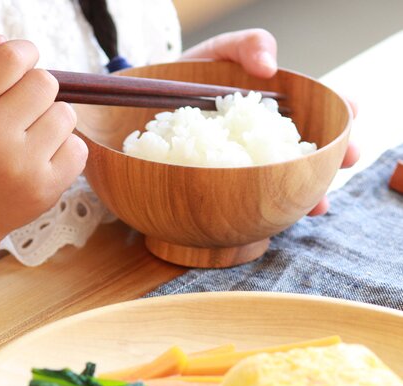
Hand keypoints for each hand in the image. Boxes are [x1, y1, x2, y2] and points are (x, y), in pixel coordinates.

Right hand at [0, 34, 87, 291]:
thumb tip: (6, 42)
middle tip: (20, 111)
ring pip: (66, 115)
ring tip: (29, 136)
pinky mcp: (47, 189)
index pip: (12, 59)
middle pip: (46, 84)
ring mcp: (24, 167)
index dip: (22, 55)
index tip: (20, 67)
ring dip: (52, 120)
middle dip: (36, 91)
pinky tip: (43, 157)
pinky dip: (65, 148)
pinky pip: (79, 148)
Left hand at [182, 29, 358, 214]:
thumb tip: (270, 65)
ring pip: (285, 181)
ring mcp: (249, 164)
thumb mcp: (219, 52)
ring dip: (306, 193)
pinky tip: (278, 218)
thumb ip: (247, 47)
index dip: (338, 109)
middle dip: (334, 156)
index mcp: (273, 107)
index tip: (353, 111)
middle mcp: (267, 138)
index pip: (315, 109)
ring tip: (319, 204)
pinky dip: (266, 210)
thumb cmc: (192, 75)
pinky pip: (251, 199)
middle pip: (309, 150)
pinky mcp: (228, 184)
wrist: (152, 104)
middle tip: (350, 158)